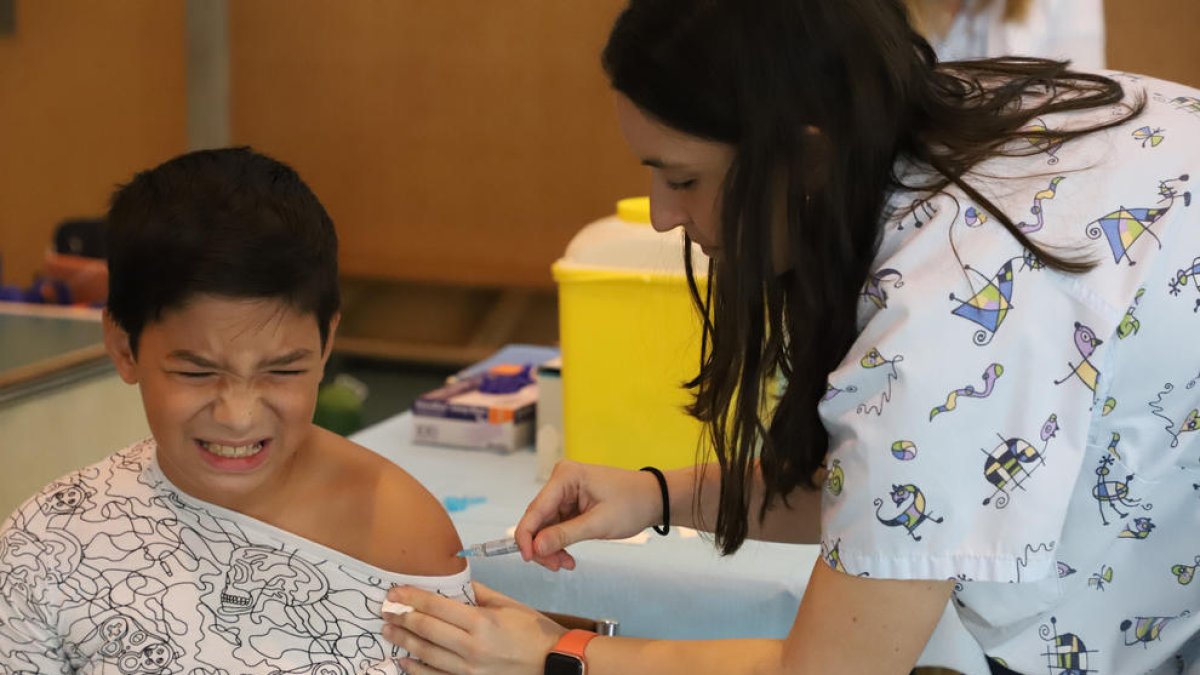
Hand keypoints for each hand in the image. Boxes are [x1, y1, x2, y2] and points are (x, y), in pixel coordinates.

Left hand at [382, 582, 564, 674]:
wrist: (554, 664)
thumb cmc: (534, 632)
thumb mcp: (508, 605)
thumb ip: (478, 593)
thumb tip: (453, 582)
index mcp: (482, 622)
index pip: (436, 606)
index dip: (411, 598)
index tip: (394, 592)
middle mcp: (472, 648)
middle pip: (426, 629)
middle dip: (401, 618)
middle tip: (385, 610)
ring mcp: (469, 671)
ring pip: (426, 654)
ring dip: (403, 641)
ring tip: (388, 631)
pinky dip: (416, 669)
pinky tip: (404, 661)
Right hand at [515, 461, 661, 570]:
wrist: (653, 499)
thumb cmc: (632, 504)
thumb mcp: (598, 524)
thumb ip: (564, 535)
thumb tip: (535, 547)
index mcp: (565, 477)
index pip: (535, 509)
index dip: (526, 536)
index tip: (528, 558)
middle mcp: (560, 482)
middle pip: (537, 520)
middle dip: (543, 546)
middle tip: (556, 566)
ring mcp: (564, 493)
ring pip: (544, 527)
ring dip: (551, 548)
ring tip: (566, 564)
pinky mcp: (569, 505)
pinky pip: (555, 528)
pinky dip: (559, 544)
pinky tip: (568, 557)